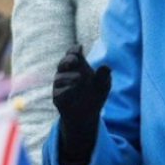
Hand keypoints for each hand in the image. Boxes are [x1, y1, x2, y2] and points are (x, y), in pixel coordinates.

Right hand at [53, 45, 110, 164]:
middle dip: (68, 60)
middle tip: (75, 60)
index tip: (79, 49)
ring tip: (79, 78)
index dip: (74, 50)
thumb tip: (106, 66)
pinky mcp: (57, 98)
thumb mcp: (103, 85)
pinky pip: (58, 93)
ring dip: (68, 76)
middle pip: (63, 63)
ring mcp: (60, 85)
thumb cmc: (95, 94)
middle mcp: (66, 73)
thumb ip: (104, 76)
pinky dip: (65, 90)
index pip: (72, 54)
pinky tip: (72, 89)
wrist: (87, 115)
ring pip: (59, 78)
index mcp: (77, 66)